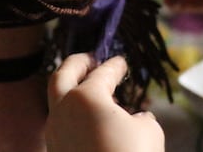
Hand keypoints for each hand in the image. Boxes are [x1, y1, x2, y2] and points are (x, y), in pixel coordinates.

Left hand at [46, 53, 163, 151]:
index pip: (102, 73)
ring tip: (93, 91)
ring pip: (58, 101)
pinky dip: (74, 114)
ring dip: (72, 90)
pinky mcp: (54, 150)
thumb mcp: (149, 132)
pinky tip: (91, 120)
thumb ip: (141, 117)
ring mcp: (54, 131)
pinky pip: (62, 123)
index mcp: (85, 96)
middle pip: (61, 75)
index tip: (120, 61)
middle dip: (76, 63)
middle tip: (90, 59)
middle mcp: (63, 109)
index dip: (115, 66)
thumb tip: (137, 117)